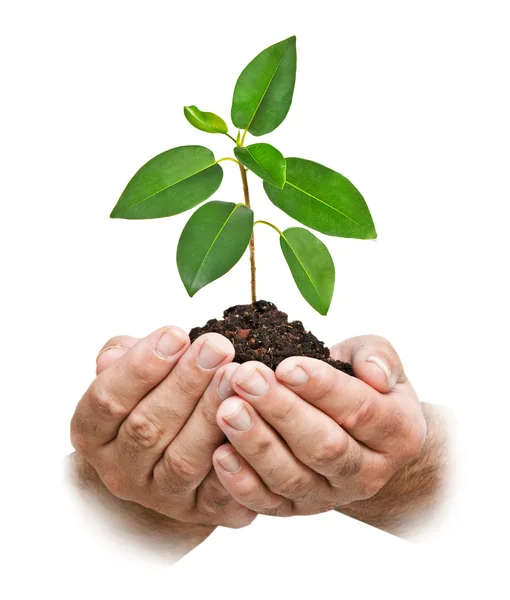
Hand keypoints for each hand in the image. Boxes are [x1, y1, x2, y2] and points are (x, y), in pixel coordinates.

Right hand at [70, 327, 255, 527]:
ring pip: (183, 460)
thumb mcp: (128, 373)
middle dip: (185, 384)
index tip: (176, 334)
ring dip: (210, 416)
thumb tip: (121, 353)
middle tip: (217, 347)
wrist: (167, 457)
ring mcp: (159, 496)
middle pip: (147, 428)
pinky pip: (218, 492)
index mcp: (93, 433)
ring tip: (235, 376)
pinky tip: (253, 423)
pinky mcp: (199, 512)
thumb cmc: (149, 400)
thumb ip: (122, 358)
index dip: (141, 366)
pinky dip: (236, 461)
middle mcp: (120, 470)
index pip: (107, 400)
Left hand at [211, 335, 426, 515]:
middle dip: (281, 411)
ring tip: (226, 409)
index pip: (360, 411)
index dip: (323, 388)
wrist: (357, 435)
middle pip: (324, 447)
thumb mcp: (377, 360)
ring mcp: (330, 496)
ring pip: (292, 477)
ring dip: (256, 443)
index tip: (287, 366)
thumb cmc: (361, 384)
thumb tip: (375, 373)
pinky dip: (242, 483)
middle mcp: (367, 472)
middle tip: (245, 378)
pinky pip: (268, 503)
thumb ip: (379, 356)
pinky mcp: (295, 509)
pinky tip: (219, 453)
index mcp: (397, 432)